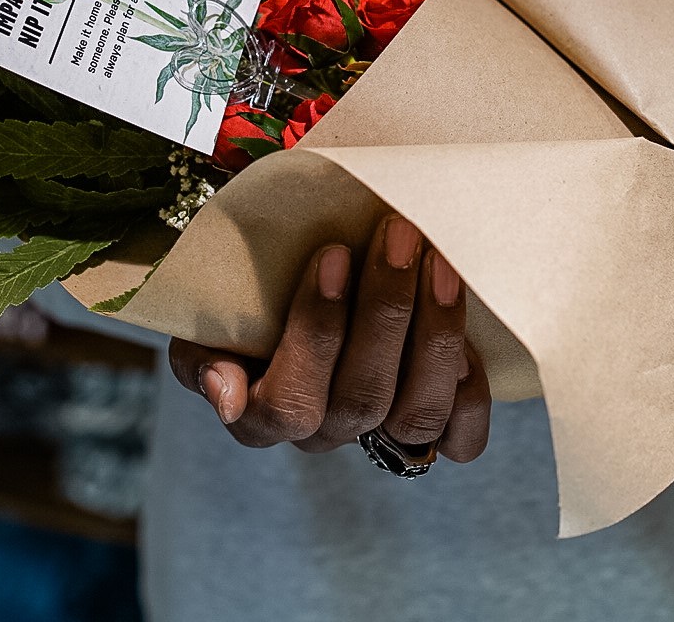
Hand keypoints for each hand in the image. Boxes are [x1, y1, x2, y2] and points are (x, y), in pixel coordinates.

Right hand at [168, 214, 490, 461]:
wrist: (302, 280)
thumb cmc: (254, 288)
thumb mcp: (210, 307)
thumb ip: (203, 341)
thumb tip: (223, 387)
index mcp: (259, 414)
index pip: (287, 403)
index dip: (314, 333)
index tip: (331, 255)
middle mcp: (322, 434)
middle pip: (360, 399)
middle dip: (384, 311)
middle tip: (398, 236)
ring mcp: (379, 437)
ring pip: (415, 414)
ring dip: (434, 335)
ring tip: (438, 262)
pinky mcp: (434, 431)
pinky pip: (463, 438)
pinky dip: (470, 390)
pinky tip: (468, 333)